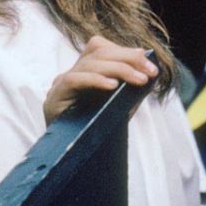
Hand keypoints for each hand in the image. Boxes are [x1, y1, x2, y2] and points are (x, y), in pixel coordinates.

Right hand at [43, 35, 158, 123]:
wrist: (74, 158)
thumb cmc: (97, 131)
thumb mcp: (119, 106)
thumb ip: (131, 88)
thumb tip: (148, 71)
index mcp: (84, 72)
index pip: (100, 48)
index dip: (125, 50)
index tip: (148, 62)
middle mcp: (71, 74)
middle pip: (98, 52)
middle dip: (128, 59)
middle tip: (150, 71)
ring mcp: (61, 84)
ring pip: (89, 64)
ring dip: (120, 69)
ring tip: (139, 80)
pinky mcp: (55, 97)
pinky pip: (74, 80)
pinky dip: (95, 80)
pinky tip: (113, 86)